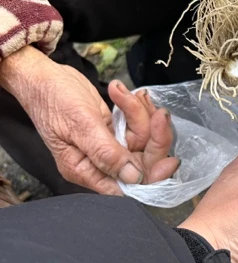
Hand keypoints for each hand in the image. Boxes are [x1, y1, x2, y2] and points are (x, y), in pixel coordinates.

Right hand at [0, 46, 178, 193]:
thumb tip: (133, 177)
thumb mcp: (80, 126)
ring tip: (130, 94)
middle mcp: (99, 163)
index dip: (151, 176)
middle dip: (154, 136)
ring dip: (142, 113)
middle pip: (141, 161)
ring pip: (142, 139)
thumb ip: (107, 153)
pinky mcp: (113, 130)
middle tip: (160, 113)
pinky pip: (136, 124)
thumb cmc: (52, 100)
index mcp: (86, 171)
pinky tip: (122, 92)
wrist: (42, 76)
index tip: (170, 161)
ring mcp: (108, 146)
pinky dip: (135, 107)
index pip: (127, 186)